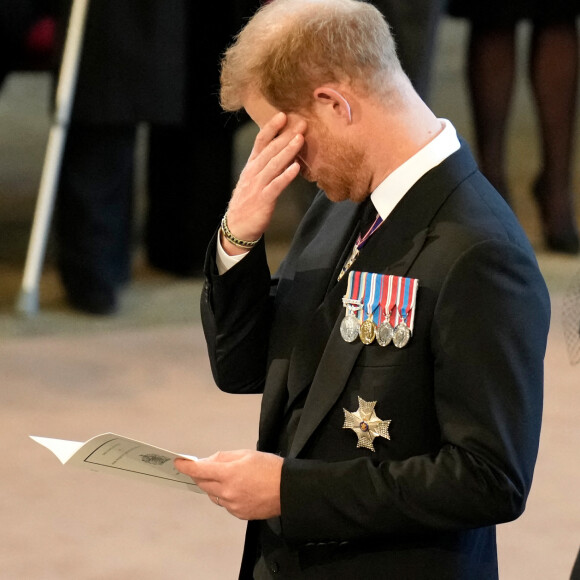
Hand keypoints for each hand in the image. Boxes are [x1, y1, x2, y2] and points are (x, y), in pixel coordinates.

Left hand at [175, 449, 282, 519]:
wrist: (288, 490)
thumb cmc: (270, 468)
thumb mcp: (246, 454)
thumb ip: (224, 458)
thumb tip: (207, 461)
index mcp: (229, 474)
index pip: (200, 470)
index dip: (186, 466)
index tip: (178, 462)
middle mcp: (228, 492)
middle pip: (203, 483)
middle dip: (200, 474)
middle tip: (203, 467)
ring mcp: (232, 505)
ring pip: (213, 494)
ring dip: (213, 485)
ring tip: (227, 477)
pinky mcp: (238, 514)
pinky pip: (224, 503)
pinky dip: (225, 495)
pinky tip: (237, 488)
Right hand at [223, 113, 305, 253]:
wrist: (237, 226)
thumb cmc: (249, 202)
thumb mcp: (254, 180)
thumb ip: (267, 166)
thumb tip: (283, 152)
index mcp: (251, 166)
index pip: (260, 142)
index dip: (272, 128)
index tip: (283, 115)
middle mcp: (253, 172)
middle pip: (270, 150)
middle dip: (286, 135)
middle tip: (301, 123)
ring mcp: (257, 185)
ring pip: (273, 164)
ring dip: (287, 151)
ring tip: (300, 139)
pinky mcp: (263, 199)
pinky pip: (276, 185)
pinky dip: (286, 176)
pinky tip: (296, 168)